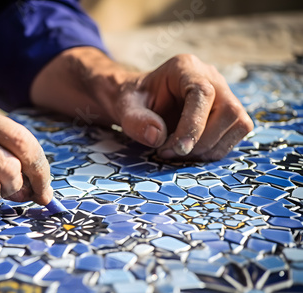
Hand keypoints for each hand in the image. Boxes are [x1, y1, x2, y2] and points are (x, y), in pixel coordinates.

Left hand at [31, 48, 252, 161]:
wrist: (140, 100)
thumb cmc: (133, 100)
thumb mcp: (124, 107)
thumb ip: (136, 121)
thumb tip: (157, 136)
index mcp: (185, 68)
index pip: (203, 94)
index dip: (195, 125)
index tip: (178, 149)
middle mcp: (210, 77)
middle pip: (229, 111)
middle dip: (203, 141)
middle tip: (171, 153)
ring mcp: (224, 94)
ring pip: (238, 124)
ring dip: (210, 148)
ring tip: (178, 153)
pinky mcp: (227, 113)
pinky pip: (235, 134)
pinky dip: (214, 150)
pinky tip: (189, 152)